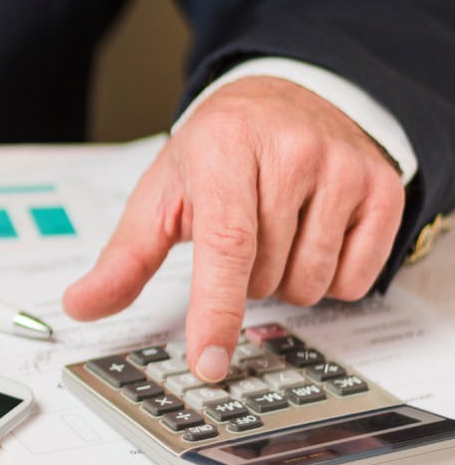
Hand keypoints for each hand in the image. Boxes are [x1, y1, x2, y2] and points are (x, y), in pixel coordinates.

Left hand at [62, 76, 404, 381]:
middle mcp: (290, 151)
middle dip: (243, 279)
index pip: (226, 244)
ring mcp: (342, 167)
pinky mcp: (382, 187)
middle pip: (264, 277)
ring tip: (275, 229)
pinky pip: (355, 279)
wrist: (280, 101)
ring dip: (284, 279)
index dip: (216, 311)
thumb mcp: (162, 194)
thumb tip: (81, 305)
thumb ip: (123, 257)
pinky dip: (328, 276)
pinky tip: (313, 232)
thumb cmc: (216, 151)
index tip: (208, 363)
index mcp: (224, 149)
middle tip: (240, 233)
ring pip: (309, 284)